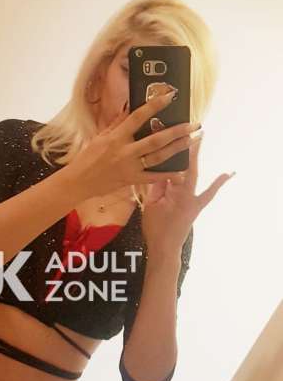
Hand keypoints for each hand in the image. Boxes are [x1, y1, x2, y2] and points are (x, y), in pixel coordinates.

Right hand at [67, 91, 202, 198]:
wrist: (79, 182)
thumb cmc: (88, 158)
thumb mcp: (100, 136)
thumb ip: (117, 122)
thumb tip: (129, 106)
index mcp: (116, 138)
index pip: (138, 117)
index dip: (155, 105)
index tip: (170, 96)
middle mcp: (124, 152)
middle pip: (155, 140)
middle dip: (176, 131)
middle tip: (194, 124)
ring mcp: (129, 167)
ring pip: (158, 157)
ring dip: (177, 148)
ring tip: (192, 140)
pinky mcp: (131, 180)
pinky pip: (152, 177)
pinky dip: (167, 175)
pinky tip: (181, 171)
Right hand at [141, 134, 234, 254]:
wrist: (166, 248)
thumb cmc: (156, 230)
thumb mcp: (151, 206)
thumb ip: (156, 187)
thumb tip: (159, 170)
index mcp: (174, 194)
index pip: (171, 168)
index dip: (170, 153)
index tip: (168, 138)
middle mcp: (186, 194)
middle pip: (185, 168)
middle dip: (186, 149)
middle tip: (188, 131)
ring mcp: (193, 200)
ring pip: (193, 175)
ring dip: (194, 158)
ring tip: (200, 139)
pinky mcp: (196, 206)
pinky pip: (209, 192)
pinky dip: (219, 182)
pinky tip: (230, 173)